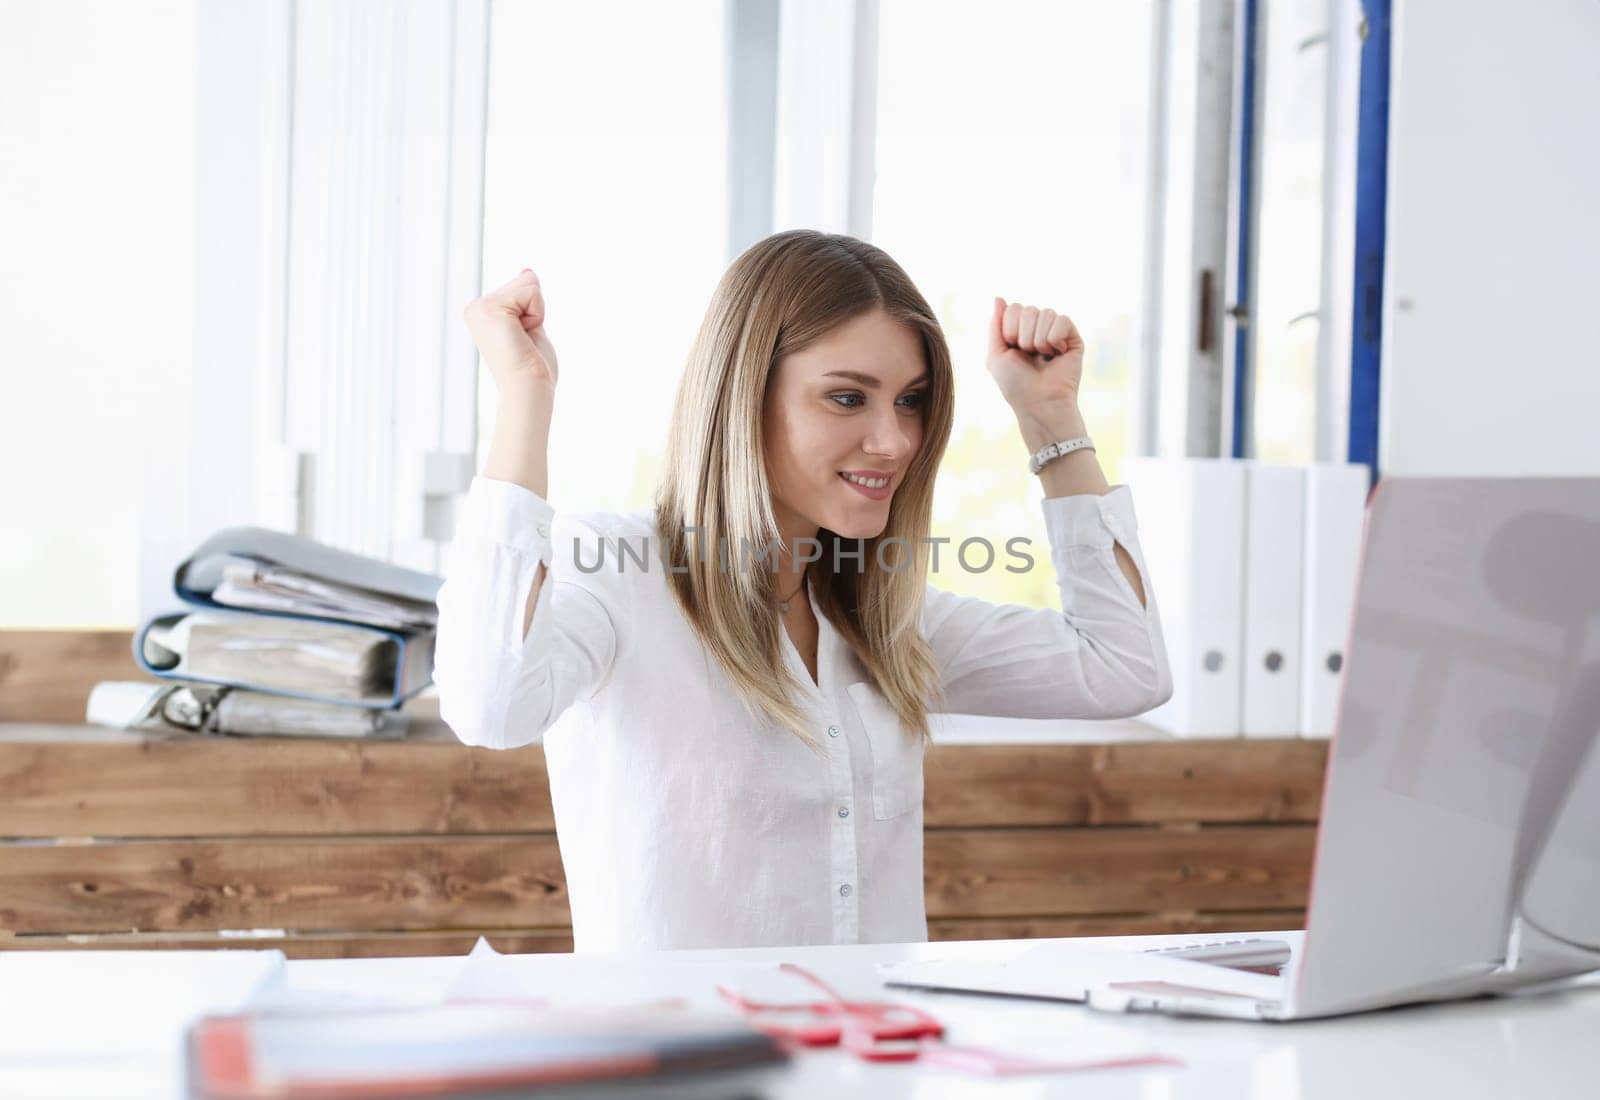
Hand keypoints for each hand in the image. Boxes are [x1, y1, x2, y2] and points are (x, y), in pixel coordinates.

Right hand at [462, 269, 558, 391]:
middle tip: (524, 340)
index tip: (523, 339)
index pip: (523, 286)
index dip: (535, 312)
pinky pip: (531, 292)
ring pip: (529, 284)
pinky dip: (536, 314)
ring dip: (537, 313)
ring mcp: (480, 307)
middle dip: (536, 310)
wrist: (528, 388)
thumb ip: (526, 300)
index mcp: (482, 312)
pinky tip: (522, 335)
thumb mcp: (530, 324)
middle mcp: (476, 308)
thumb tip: (527, 271)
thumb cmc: (532, 367)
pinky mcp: (490, 308)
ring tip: (523, 339)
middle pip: (526, 281)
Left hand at [985, 297, 1084, 414]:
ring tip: (1043, 357)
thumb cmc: (1016, 384)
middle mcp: (1038, 329)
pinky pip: (1063, 320)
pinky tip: (1057, 354)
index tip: (1013, 350)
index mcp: (1019, 331)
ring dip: (1039, 340)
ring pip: (1045, 313)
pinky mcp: (1073, 337)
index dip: (1010, 329)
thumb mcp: (996, 355)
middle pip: (1028, 309)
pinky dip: (1055, 339)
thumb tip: (999, 297)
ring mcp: (1056, 332)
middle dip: (1024, 336)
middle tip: (1029, 356)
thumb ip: (995, 325)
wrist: (1039, 402)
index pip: (1013, 308)